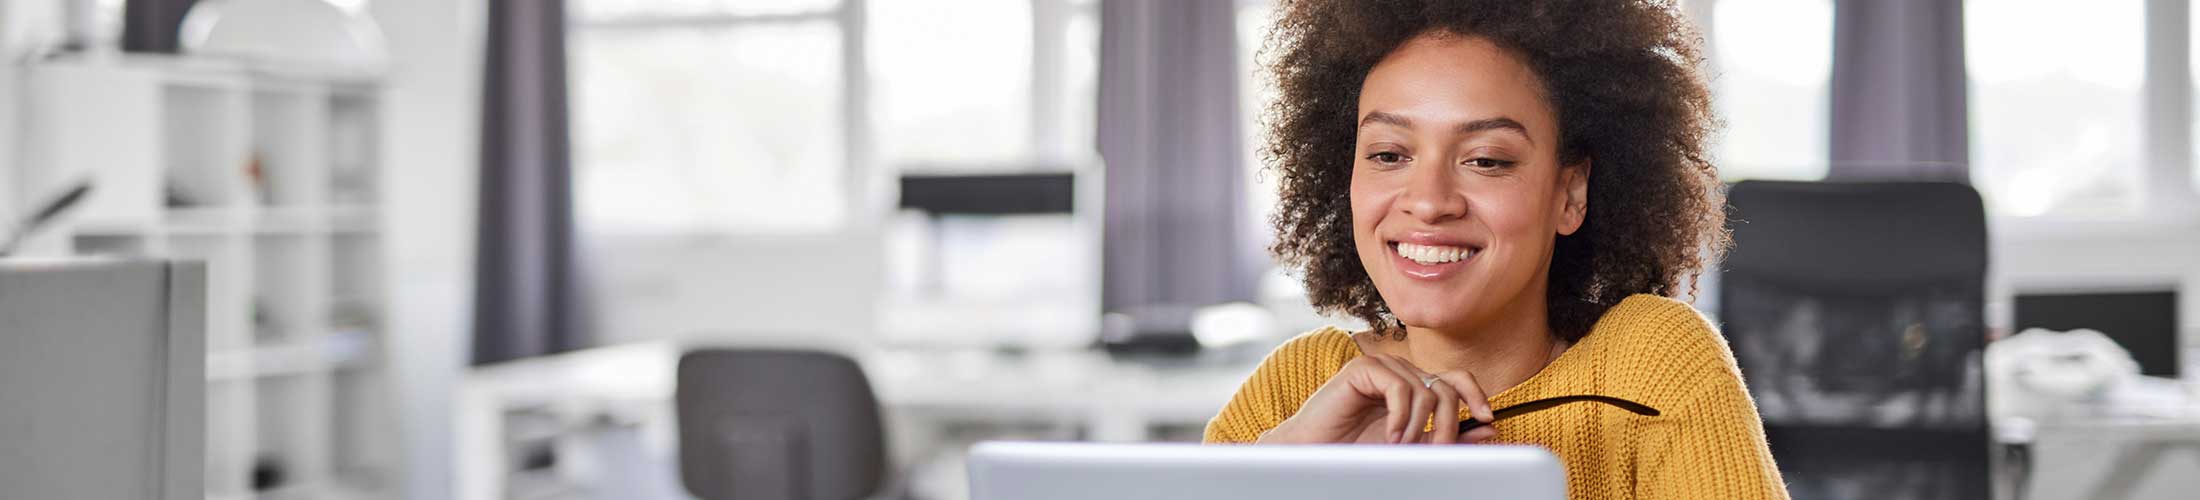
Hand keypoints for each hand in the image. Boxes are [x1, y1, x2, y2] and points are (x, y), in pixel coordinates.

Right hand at [1257, 353, 1498, 443]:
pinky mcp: (1363, 369)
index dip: (1475, 394)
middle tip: (1435, 451)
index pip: (1456, 379)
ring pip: (1426, 390)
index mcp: (1414, 388)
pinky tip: (1389, 435)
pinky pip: (1400, 388)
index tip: (1487, 418)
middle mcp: (1401, 374)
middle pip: (1446, 387)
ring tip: (1400, 447)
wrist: (1313, 453)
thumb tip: (1489, 428)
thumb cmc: (1356, 452)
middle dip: (1448, 424)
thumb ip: (1447, 438)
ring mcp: (1382, 368)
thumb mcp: (1411, 449)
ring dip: (1420, 427)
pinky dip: (1401, 417)